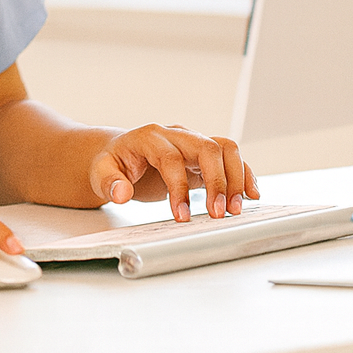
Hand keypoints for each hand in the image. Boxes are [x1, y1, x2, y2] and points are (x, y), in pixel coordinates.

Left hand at [89, 124, 258, 222]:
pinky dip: (244, 173)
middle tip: (217, 214)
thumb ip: (109, 182)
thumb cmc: (113, 162)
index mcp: (150, 137)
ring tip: (236, 210)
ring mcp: (192, 142)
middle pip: (206, 147)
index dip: (178, 188)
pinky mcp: (204, 156)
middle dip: (216, 181)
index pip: (171, 158)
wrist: (121, 153)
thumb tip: (122, 193)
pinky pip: (230, 157)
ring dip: (235, 178)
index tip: (182, 217)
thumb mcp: (101, 172)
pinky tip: (251, 194)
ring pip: (224, 148)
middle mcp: (176, 135)